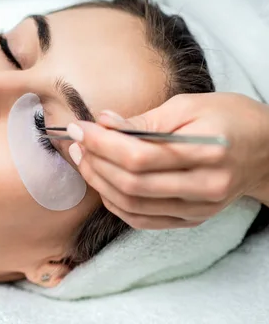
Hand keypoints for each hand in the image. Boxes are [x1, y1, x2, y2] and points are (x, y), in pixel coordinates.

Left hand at [66, 93, 268, 229]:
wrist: (266, 150)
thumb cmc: (228, 119)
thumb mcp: (188, 106)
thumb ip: (144, 119)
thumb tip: (102, 122)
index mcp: (208, 152)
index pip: (139, 155)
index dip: (102, 143)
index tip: (79, 127)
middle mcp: (205, 187)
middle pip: (132, 183)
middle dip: (95, 162)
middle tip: (77, 142)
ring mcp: (198, 208)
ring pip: (133, 205)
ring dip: (100, 183)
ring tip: (84, 159)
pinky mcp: (191, 219)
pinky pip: (142, 220)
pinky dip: (115, 203)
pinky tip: (102, 183)